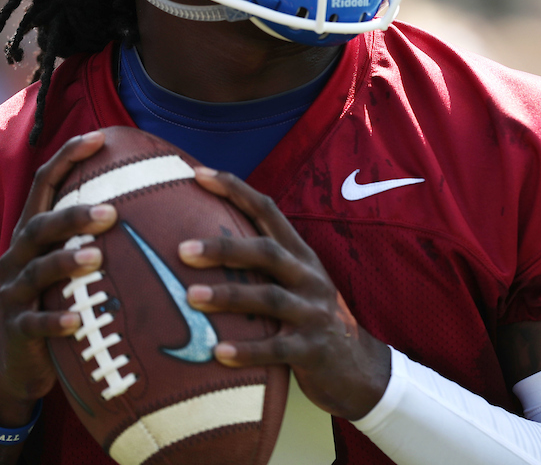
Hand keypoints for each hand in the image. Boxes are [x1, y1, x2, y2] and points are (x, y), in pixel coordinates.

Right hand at [0, 132, 115, 425]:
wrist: (15, 360)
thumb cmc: (57, 297)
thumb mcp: (70, 261)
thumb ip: (97, 230)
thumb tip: (160, 195)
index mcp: (33, 234)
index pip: (45, 184)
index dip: (68, 157)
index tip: (99, 137)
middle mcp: (18, 256)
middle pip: (40, 226)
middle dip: (73, 216)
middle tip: (112, 212)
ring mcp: (14, 292)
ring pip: (37, 270)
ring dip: (66, 262)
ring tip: (97, 257)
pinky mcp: (17, 328)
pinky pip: (35, 323)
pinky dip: (55, 320)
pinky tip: (77, 320)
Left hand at [180, 168, 390, 419]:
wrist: (357, 366)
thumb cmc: (310, 320)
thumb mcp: (295, 284)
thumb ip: (260, 265)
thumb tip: (199, 244)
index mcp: (301, 256)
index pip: (268, 212)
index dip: (235, 190)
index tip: (197, 174)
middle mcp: (309, 277)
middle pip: (267, 252)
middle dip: (225, 247)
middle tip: (182, 249)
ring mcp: (313, 313)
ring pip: (270, 298)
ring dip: (230, 296)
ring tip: (191, 297)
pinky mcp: (313, 350)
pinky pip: (277, 349)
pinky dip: (248, 350)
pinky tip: (218, 353)